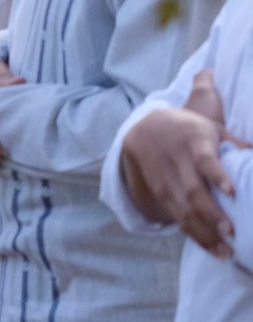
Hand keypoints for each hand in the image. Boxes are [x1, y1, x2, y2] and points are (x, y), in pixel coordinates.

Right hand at [119, 70, 242, 256]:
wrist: (144, 130)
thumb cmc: (189, 131)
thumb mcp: (210, 128)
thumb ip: (235, 142)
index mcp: (194, 142)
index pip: (204, 160)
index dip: (217, 175)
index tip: (232, 192)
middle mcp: (177, 161)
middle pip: (192, 190)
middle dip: (211, 213)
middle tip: (231, 232)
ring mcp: (166, 179)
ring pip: (183, 209)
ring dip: (205, 232)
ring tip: (226, 251)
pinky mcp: (160, 193)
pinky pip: (178, 218)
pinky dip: (197, 236)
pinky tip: (215, 249)